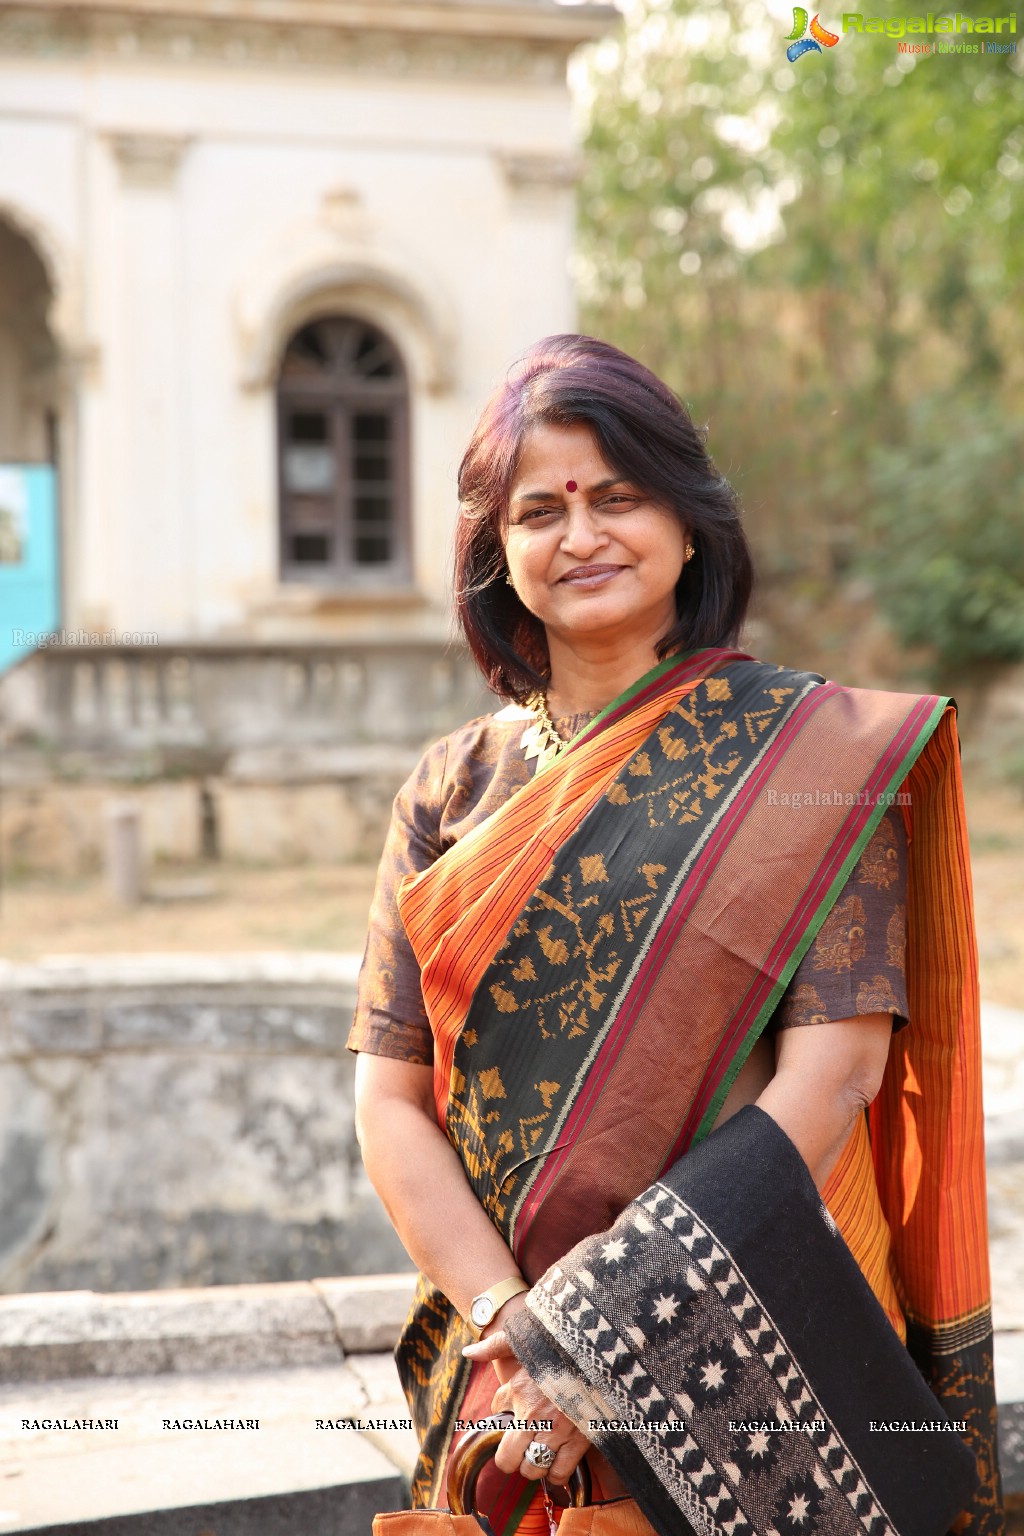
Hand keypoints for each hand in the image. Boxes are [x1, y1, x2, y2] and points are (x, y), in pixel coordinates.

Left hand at [462, 1329, 589, 1485]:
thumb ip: (494, 1346)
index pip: (496, 1420)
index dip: (500, 1424)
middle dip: (511, 1458)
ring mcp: (559, 1431)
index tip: (509, 1423)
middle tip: (519, 1449)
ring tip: (538, 1455)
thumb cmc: (558, 1345)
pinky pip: (560, 1473)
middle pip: (509, 1460)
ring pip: (534, 1470)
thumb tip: (467, 1352)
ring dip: (534, 1466)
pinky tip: (556, 1462)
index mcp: (519, 1390)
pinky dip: (556, 1474)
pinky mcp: (581, 1440)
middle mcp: (535, 1416)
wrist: (599, 1351)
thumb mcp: (523, 1338)